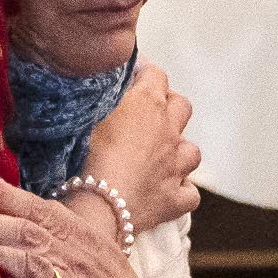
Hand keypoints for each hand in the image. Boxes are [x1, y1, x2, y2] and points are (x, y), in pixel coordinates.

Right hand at [82, 64, 200, 228]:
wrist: (99, 204)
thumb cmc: (85, 154)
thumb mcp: (86, 114)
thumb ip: (101, 97)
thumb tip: (106, 85)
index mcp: (147, 103)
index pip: (156, 74)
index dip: (146, 73)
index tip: (134, 77)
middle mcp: (169, 130)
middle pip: (182, 106)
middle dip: (170, 106)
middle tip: (149, 115)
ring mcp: (177, 165)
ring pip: (192, 150)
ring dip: (179, 151)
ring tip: (160, 157)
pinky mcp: (176, 198)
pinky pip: (190, 193)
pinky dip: (181, 191)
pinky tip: (168, 191)